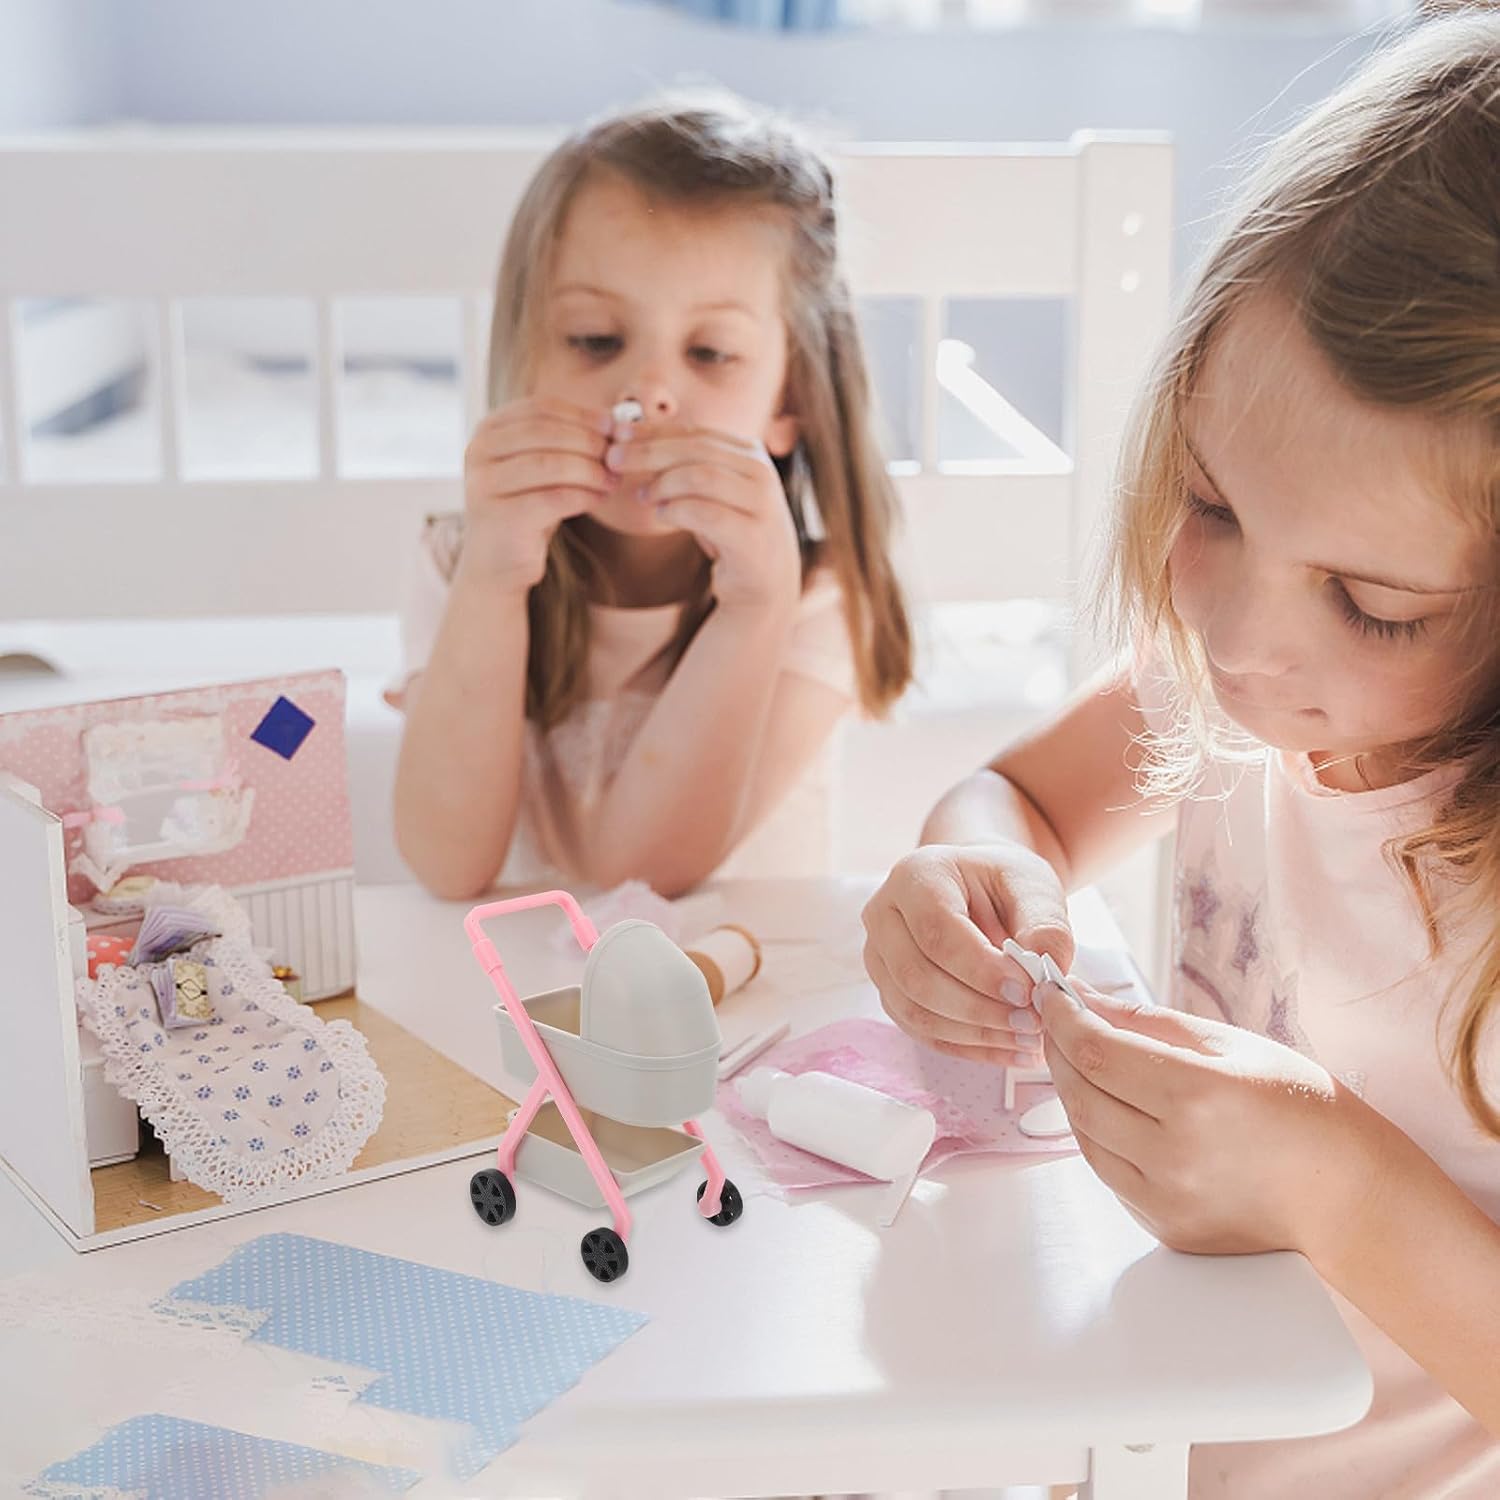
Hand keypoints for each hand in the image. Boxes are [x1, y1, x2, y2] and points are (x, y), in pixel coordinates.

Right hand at [459, 397, 611, 593]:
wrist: (498, 562)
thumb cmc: (527, 508)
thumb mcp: (543, 467)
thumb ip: (568, 442)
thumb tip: (617, 423)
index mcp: (488, 430)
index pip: (541, 408)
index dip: (582, 415)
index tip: (614, 427)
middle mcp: (479, 452)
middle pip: (546, 433)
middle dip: (589, 442)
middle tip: (618, 457)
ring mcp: (484, 484)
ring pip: (551, 464)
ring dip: (591, 470)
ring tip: (613, 480)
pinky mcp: (500, 516)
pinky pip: (554, 498)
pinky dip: (584, 495)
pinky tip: (600, 498)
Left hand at [606, 421, 801, 612]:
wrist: (764, 584)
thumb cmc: (729, 533)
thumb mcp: (708, 493)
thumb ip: (681, 465)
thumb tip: (629, 437)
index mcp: (751, 455)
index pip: (696, 433)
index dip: (655, 431)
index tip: (618, 435)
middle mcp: (762, 474)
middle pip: (696, 449)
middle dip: (649, 452)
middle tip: (613, 460)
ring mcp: (762, 505)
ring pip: (702, 476)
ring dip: (663, 483)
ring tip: (643, 495)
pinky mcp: (754, 537)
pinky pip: (706, 513)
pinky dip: (676, 510)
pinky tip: (660, 514)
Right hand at [860, 842, 1072, 1065]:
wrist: (980, 887)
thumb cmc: (1004, 882)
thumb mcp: (1034, 886)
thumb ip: (1044, 924)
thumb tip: (1043, 970)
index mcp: (916, 876)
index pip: (937, 931)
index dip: (980, 969)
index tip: (1028, 991)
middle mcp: (883, 915)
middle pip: (917, 977)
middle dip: (978, 1009)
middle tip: (1032, 1022)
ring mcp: (879, 957)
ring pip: (914, 1011)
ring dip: (974, 1034)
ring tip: (1027, 1039)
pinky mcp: (889, 991)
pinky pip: (921, 1031)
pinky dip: (968, 1047)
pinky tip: (1009, 1049)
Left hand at [1037, 978, 1389, 1258]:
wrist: (1352, 1197)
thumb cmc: (1302, 1108)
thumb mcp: (1230, 1046)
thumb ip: (1147, 1022)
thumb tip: (1082, 997)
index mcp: (1197, 1097)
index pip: (1095, 1051)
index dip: (1062, 1017)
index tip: (1050, 992)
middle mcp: (1176, 1155)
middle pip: (1080, 1094)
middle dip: (1058, 1050)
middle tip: (1058, 1019)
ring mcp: (1168, 1200)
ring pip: (1085, 1137)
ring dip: (1072, 1093)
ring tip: (1080, 1059)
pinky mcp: (1167, 1229)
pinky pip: (1108, 1173)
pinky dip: (1097, 1134)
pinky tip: (1109, 1106)